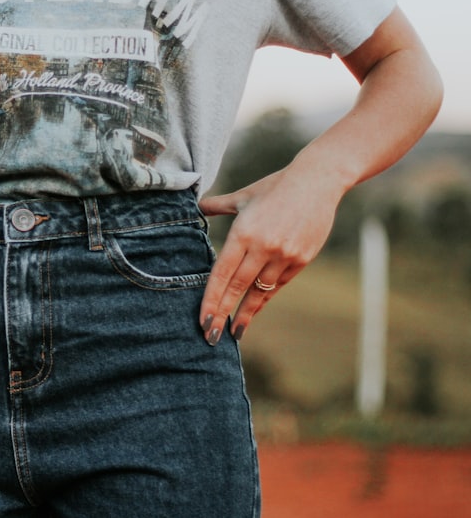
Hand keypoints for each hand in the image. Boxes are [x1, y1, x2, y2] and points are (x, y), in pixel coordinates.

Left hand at [198, 168, 340, 344]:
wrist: (318, 181)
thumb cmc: (275, 187)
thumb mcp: (243, 196)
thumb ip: (218, 205)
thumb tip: (198, 207)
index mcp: (243, 233)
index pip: (222, 274)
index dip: (211, 300)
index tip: (203, 320)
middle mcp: (263, 247)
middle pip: (237, 288)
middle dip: (223, 314)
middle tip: (211, 336)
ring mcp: (284, 255)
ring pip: (259, 291)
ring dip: (245, 313)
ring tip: (234, 333)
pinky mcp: (301, 259)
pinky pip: (278, 285)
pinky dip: (264, 299)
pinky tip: (253, 311)